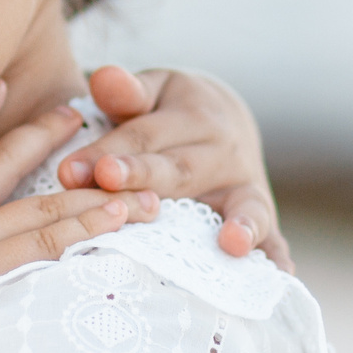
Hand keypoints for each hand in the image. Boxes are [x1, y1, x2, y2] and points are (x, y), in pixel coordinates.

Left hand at [56, 66, 291, 270]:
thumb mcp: (153, 91)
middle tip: (107, 183)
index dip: (107, 152)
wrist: (227, 119)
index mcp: (193, 116)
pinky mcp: (259, 212)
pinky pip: (273, 234)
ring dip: (237, 223)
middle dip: (143, 178)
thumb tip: (104, 77)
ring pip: (236, 204)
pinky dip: (276, 254)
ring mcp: (246, 184)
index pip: (143, 137)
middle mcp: (224, 151)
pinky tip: (281, 275)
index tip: (70, 171)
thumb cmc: (171, 111)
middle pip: (179, 170)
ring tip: (230, 243)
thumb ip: (128, 91)